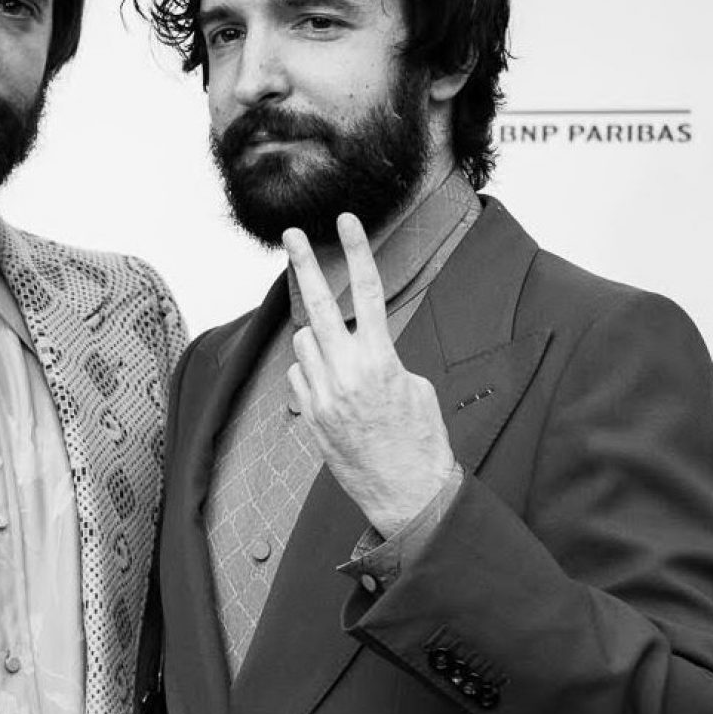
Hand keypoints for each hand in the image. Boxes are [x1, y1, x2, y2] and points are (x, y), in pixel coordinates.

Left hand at [285, 214, 456, 537]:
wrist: (406, 492)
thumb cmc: (420, 441)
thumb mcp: (415, 387)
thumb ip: (384, 358)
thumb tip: (362, 348)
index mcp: (380, 359)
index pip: (367, 292)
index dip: (357, 251)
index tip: (347, 221)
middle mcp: (346, 372)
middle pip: (318, 305)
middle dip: (304, 264)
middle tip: (292, 236)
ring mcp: (323, 395)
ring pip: (304, 342)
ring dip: (316, 338)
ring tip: (339, 358)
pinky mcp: (310, 416)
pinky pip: (299, 376)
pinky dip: (309, 372)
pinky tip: (330, 389)